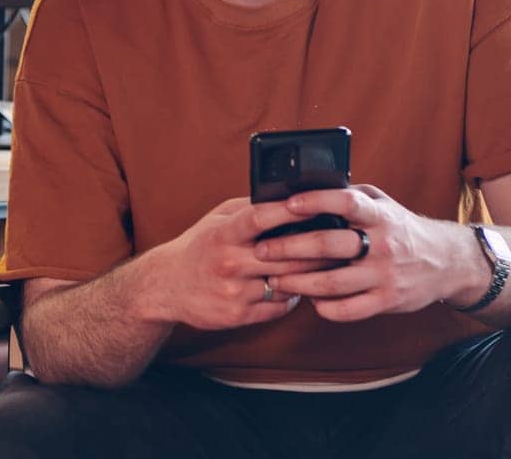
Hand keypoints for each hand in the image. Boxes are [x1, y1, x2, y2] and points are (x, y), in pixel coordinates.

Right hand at [140, 197, 347, 331]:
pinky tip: (300, 286)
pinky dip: (293, 296)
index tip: (318, 202)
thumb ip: (247, 209)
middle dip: (318, 248)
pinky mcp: (239, 314)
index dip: (290, 210)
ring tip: (332, 265)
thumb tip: (285, 196)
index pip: (261, 218)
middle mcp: (229, 262)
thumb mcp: (216, 219)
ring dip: (311, 275)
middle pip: (285, 254)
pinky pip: (279, 306)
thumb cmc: (198, 246)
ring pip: (287, 282)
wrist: (166, 286)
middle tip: (344, 241)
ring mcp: (235, 290)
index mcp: (224, 233)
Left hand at [254, 185, 479, 322]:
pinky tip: (309, 300)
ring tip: (273, 280)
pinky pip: (349, 310)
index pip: (346, 202)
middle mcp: (382, 244)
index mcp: (379, 215)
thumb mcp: (383, 203)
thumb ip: (351, 196)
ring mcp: (385, 275)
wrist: (447, 262)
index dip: (316, 202)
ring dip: (298, 282)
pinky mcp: (388, 301)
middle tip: (261, 250)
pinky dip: (324, 307)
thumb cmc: (401, 228)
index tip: (288, 204)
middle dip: (290, 248)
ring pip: (333, 282)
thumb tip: (309, 187)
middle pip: (329, 245)